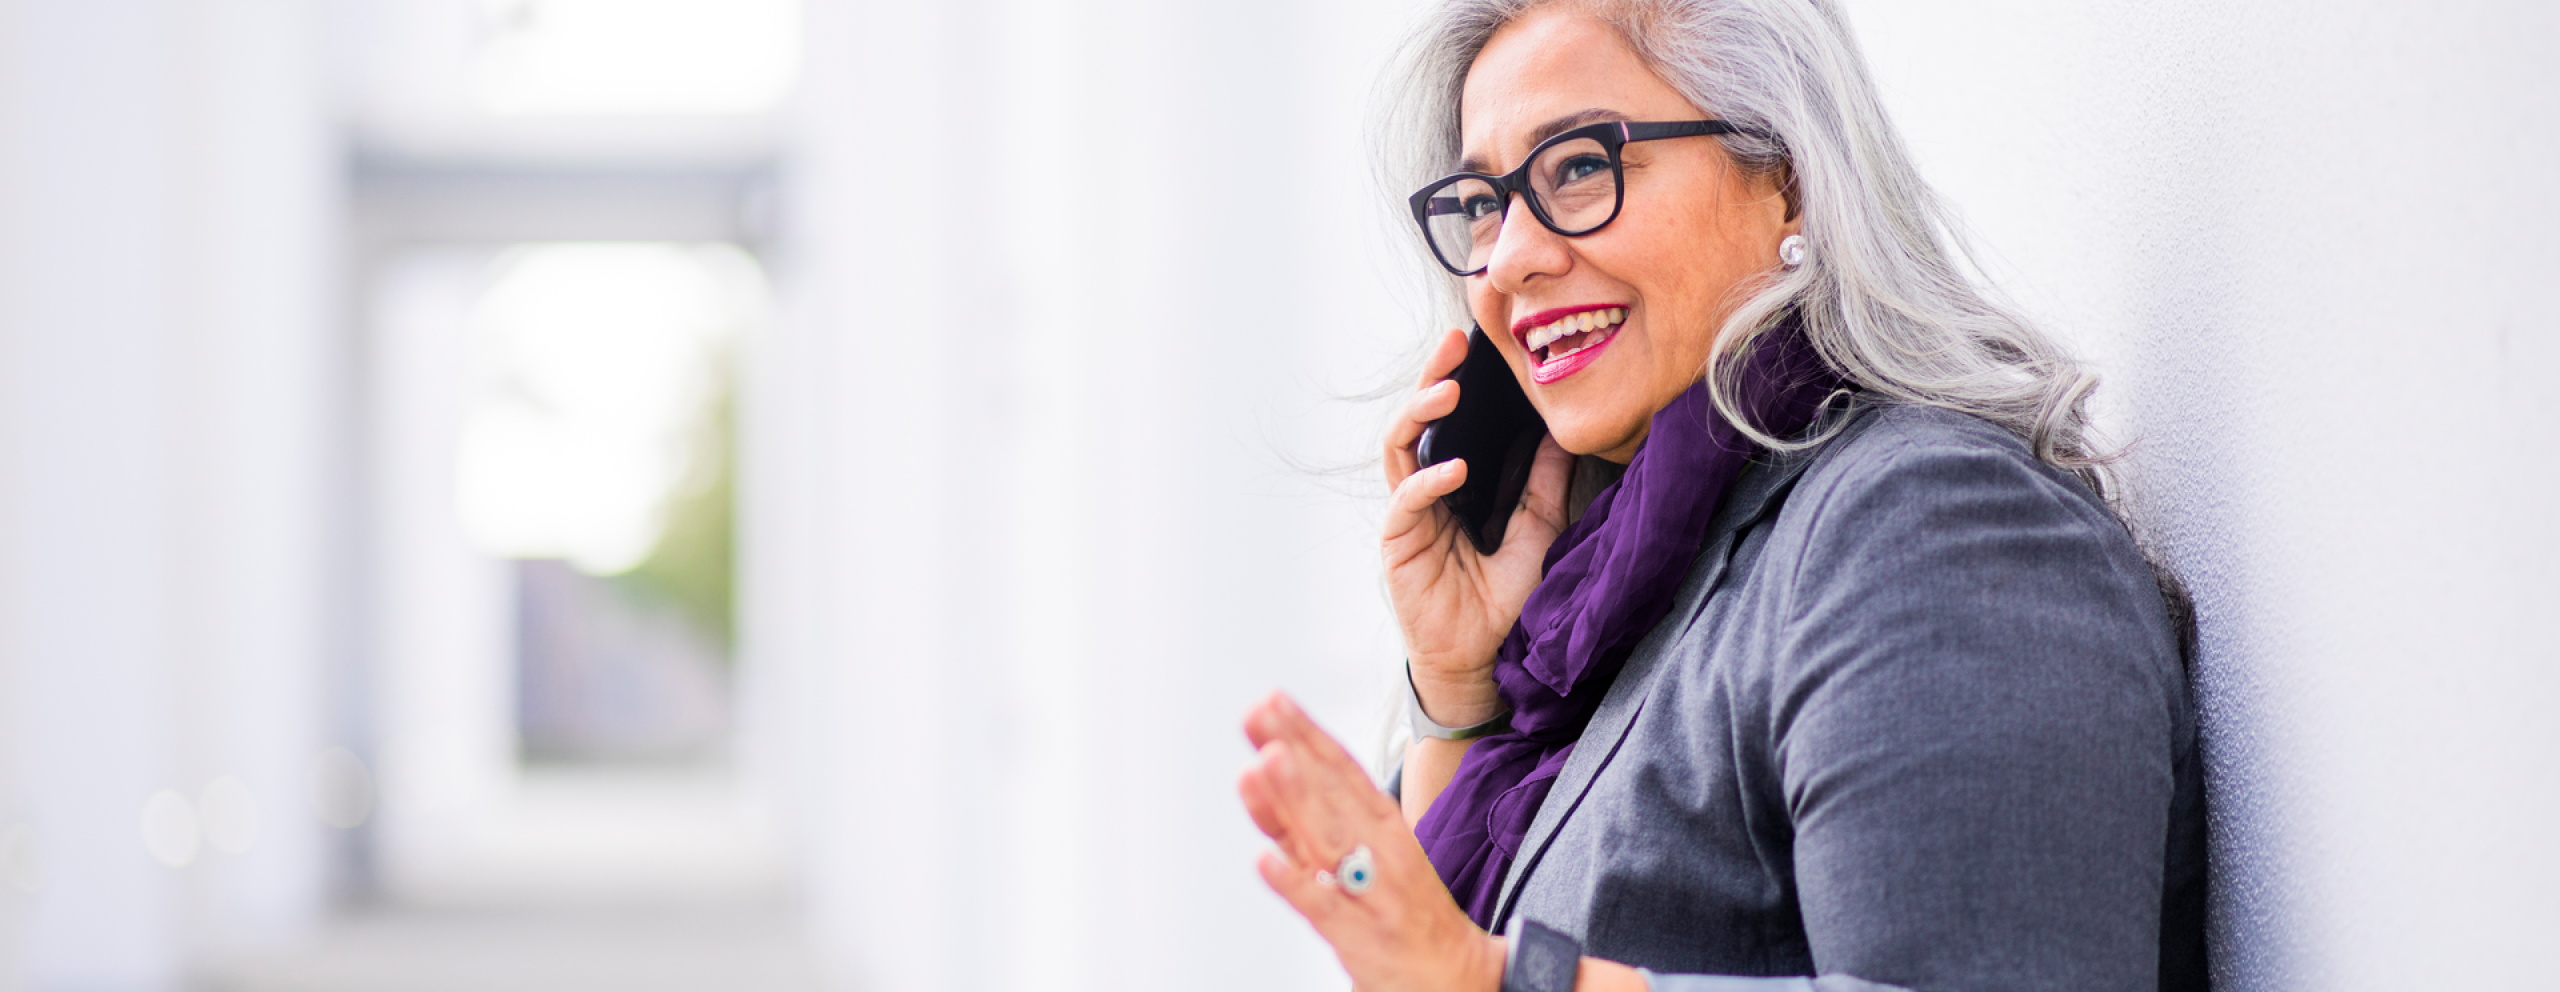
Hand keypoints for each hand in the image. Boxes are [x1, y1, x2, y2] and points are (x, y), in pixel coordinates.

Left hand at [1239, 692, 1504, 991]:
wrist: (1453, 977)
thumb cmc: (1396, 911)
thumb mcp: (1358, 855)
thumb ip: (1305, 821)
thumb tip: (1258, 767)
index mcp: (1384, 826)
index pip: (1341, 770)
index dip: (1306, 733)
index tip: (1273, 699)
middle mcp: (1379, 850)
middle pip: (1331, 794)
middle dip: (1295, 750)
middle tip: (1260, 712)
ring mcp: (1370, 892)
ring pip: (1328, 839)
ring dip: (1296, 800)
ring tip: (1263, 762)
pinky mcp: (1358, 937)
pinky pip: (1322, 907)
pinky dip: (1294, 884)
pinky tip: (1263, 860)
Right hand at [1384, 328, 1575, 725]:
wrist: (1487, 661)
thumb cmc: (1505, 600)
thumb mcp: (1538, 528)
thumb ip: (1544, 482)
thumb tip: (1564, 431)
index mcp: (1453, 484)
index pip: (1448, 420)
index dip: (1455, 380)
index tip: (1475, 343)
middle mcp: (1424, 493)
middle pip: (1416, 422)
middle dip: (1431, 379)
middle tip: (1452, 345)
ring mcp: (1407, 517)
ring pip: (1399, 450)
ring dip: (1420, 415)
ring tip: (1448, 392)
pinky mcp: (1398, 545)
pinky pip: (1406, 502)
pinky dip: (1427, 481)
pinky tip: (1453, 468)